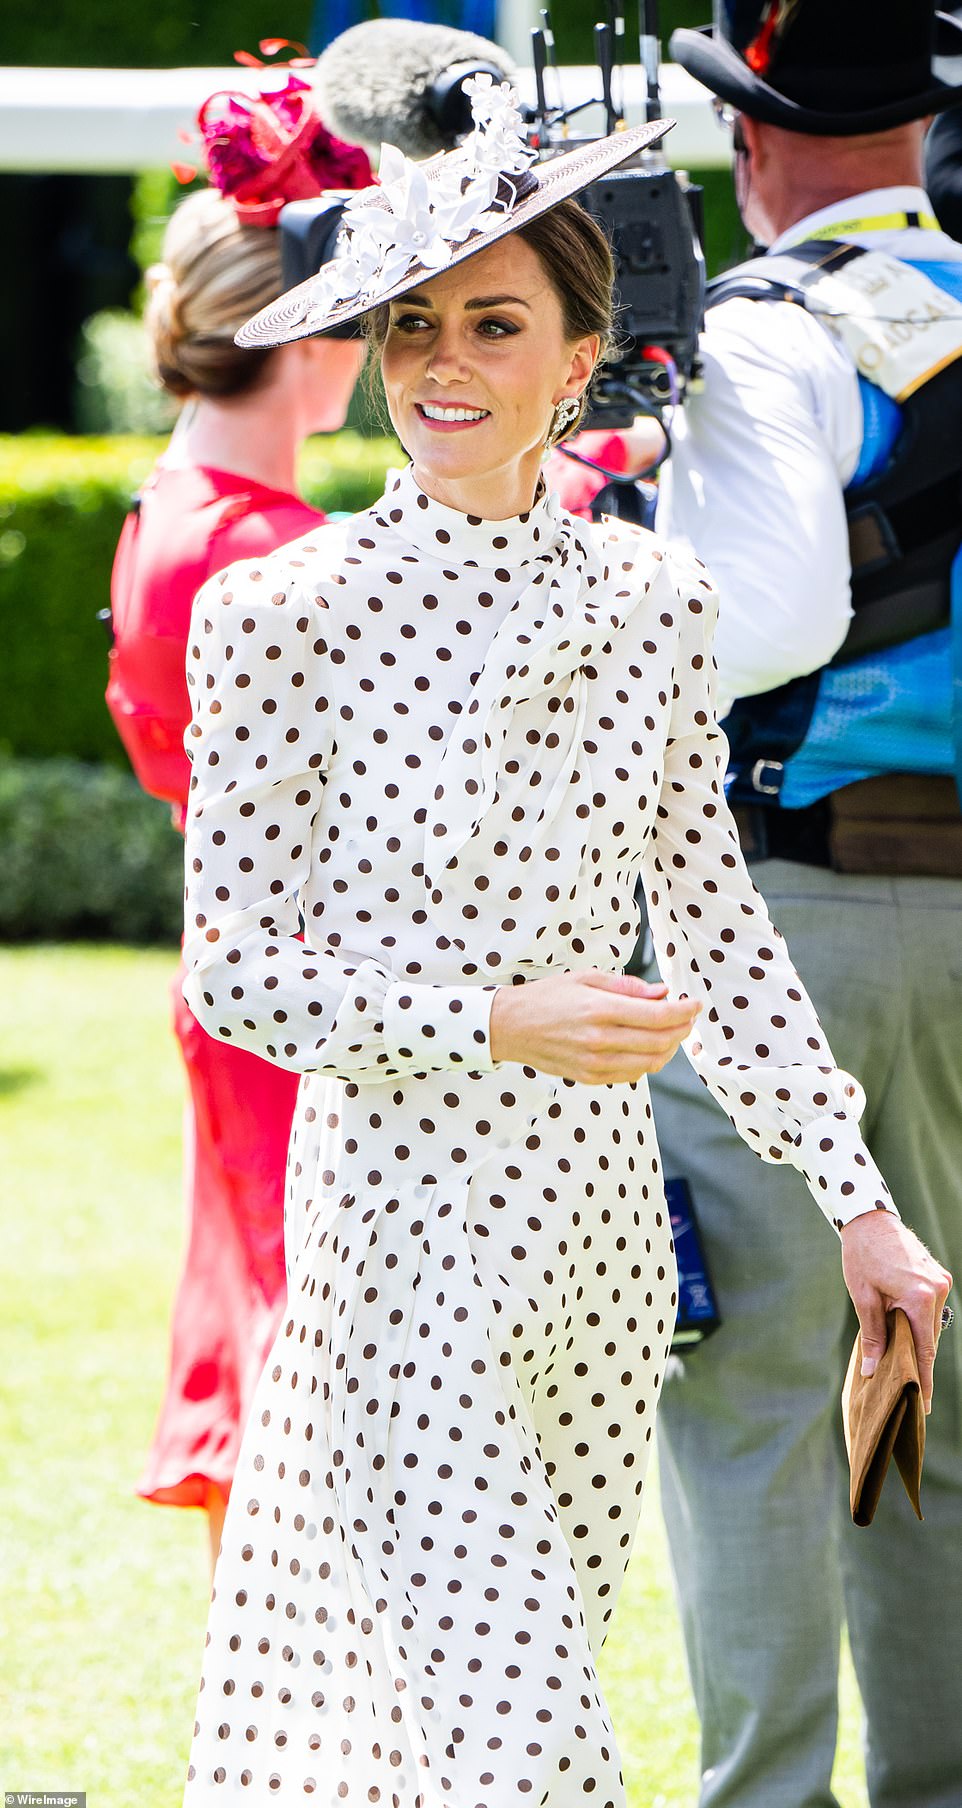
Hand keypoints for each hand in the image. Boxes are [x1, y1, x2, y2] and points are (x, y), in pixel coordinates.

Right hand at [489, 969, 701, 1084]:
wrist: (510, 1027)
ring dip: (669, 1048)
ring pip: (650, 1062)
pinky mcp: (591, 1078)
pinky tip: (649, 1047)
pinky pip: (632, 1075)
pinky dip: (648, 1062)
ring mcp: (595, 1063)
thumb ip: (627, 987)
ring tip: (672, 1032)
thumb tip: (662, 993)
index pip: (658, 1016)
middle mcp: (600, 1039)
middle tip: (688, 1017)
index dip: (684, 1011)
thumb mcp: (586, 978)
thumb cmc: (547, 997)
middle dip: (682, 1029)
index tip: (695, 1004)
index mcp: (600, 1009)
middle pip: (660, 1041)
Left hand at [840, 1211, 952, 1413]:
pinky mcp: (938, 1275)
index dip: (924, 1378)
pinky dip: (920, 1323)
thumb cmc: (862, 1257)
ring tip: (905, 1366)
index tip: (924, 1403)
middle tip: (910, 1390)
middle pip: (930, 1338)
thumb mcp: (864, 1298)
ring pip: (931, 1323)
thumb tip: (873, 1371)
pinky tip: (907, 1336)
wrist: (868, 1220)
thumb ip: (873, 1336)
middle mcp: (938, 1289)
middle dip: (920, 1362)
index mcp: (921, 1297)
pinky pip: (931, 1308)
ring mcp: (941, 1281)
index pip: (925, 1349)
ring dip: (919, 1341)